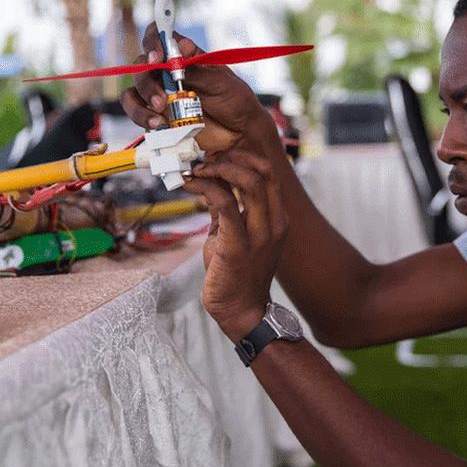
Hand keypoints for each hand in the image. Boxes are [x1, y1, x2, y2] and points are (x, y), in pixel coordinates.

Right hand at [119, 23, 283, 155]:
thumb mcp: (221, 83)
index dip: (152, 42)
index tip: (157, 57)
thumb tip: (180, 47)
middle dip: (146, 80)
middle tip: (161, 98)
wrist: (240, 133)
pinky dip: (142, 116)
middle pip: (142, 65)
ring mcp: (162, 93)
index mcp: (185, 56)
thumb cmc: (235, 101)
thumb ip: (198, 69)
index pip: (159, 36)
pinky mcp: (159, 115)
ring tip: (160, 114)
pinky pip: (137, 112)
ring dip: (141, 101)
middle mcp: (169, 72)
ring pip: (135, 90)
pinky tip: (158, 124)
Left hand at [185, 150, 287, 340]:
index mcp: (277, 218)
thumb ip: (228, 210)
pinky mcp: (238, 244)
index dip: (243, 157)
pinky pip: (224, 203)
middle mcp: (274, 222)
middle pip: (262, 171)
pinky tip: (189, 185)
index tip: (218, 155)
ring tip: (196, 170)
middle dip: (232, 157)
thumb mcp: (235, 235)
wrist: (241, 311)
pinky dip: (205, 187)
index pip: (268, 173)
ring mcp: (260, 233)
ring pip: (248, 181)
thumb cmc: (237, 275)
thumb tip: (213, 186)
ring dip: (218, 168)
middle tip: (205, 159)